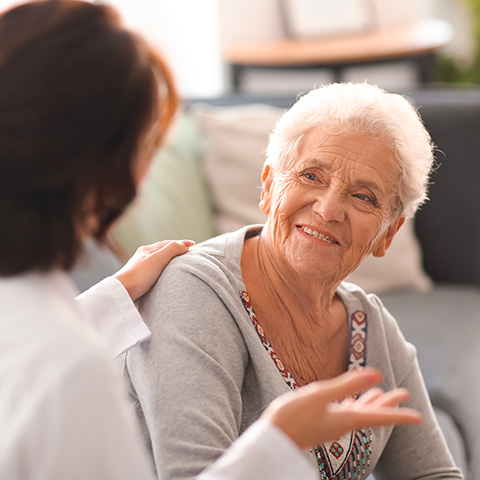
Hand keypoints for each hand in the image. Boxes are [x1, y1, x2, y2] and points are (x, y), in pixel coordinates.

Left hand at [114, 240, 194, 300]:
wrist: (121, 293)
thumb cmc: (138, 276)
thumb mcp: (158, 259)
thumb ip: (172, 249)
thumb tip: (185, 245)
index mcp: (146, 250)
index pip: (168, 243)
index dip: (181, 243)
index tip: (193, 245)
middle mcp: (142, 257)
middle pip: (162, 251)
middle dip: (175, 251)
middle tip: (187, 254)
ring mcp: (139, 268)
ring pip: (158, 261)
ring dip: (169, 261)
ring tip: (178, 265)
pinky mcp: (138, 280)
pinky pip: (154, 271)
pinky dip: (163, 270)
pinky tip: (164, 277)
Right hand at [261, 368, 421, 449]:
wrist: (273, 438)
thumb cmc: (293, 416)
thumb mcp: (320, 395)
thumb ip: (347, 384)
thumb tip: (376, 375)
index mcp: (346, 419)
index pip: (378, 416)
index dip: (399, 414)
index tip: (418, 417)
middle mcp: (342, 423)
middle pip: (372, 413)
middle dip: (388, 403)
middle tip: (404, 393)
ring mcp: (332, 424)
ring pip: (359, 412)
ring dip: (372, 402)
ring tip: (381, 393)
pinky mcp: (322, 422)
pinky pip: (345, 412)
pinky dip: (353, 404)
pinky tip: (350, 401)